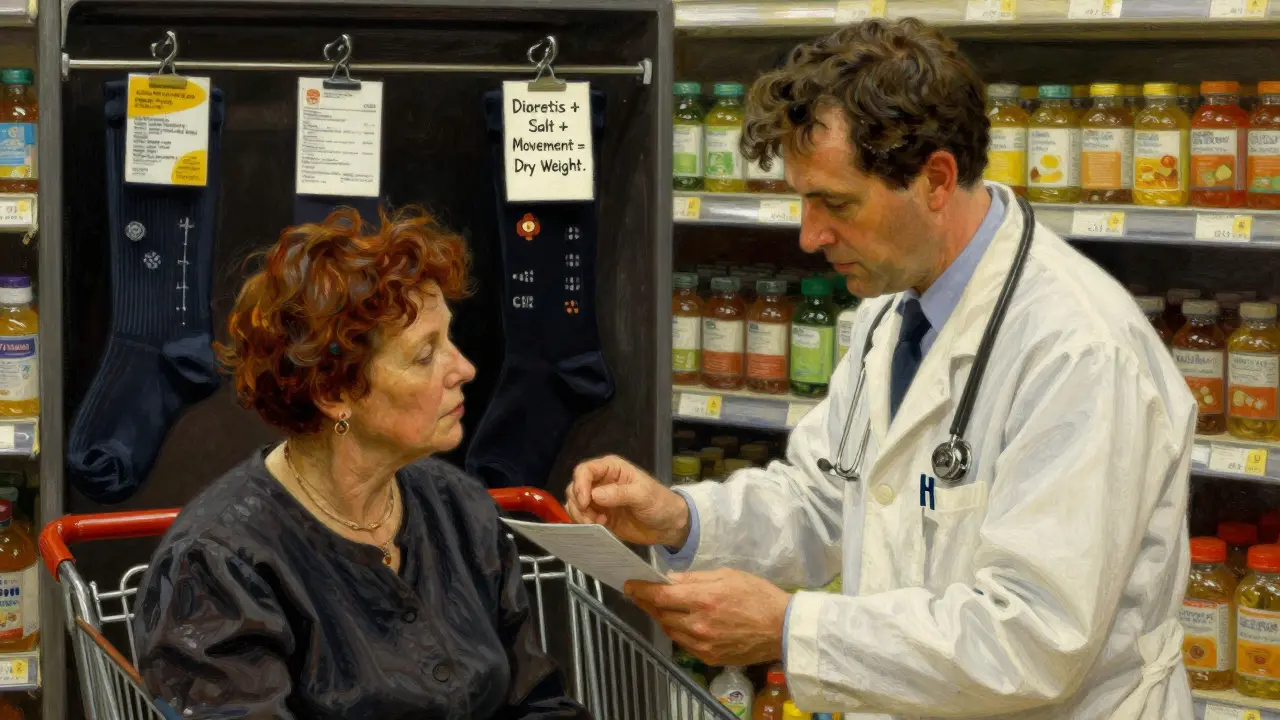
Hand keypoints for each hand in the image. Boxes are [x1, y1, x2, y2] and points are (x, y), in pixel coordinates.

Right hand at [566, 455, 690, 546]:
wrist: (668, 526)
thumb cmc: (660, 503)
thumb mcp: (643, 495)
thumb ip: (620, 493)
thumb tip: (595, 495)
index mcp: (612, 468)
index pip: (585, 471)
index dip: (580, 485)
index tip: (585, 503)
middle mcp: (601, 481)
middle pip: (575, 487)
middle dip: (579, 504)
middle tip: (593, 518)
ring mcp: (598, 499)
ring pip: (574, 503)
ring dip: (581, 515)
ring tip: (599, 523)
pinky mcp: (599, 515)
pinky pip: (581, 517)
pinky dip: (584, 523)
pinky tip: (601, 526)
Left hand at [625, 569, 788, 667]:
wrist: (783, 628)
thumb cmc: (759, 596)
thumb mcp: (728, 575)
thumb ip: (696, 578)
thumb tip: (670, 579)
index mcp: (705, 599)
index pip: (662, 595)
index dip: (642, 590)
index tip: (629, 585)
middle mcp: (700, 624)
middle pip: (662, 613)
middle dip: (648, 602)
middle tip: (639, 593)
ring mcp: (704, 644)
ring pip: (670, 630)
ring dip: (661, 617)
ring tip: (657, 606)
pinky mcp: (709, 657)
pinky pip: (683, 643)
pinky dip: (676, 631)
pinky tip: (677, 622)